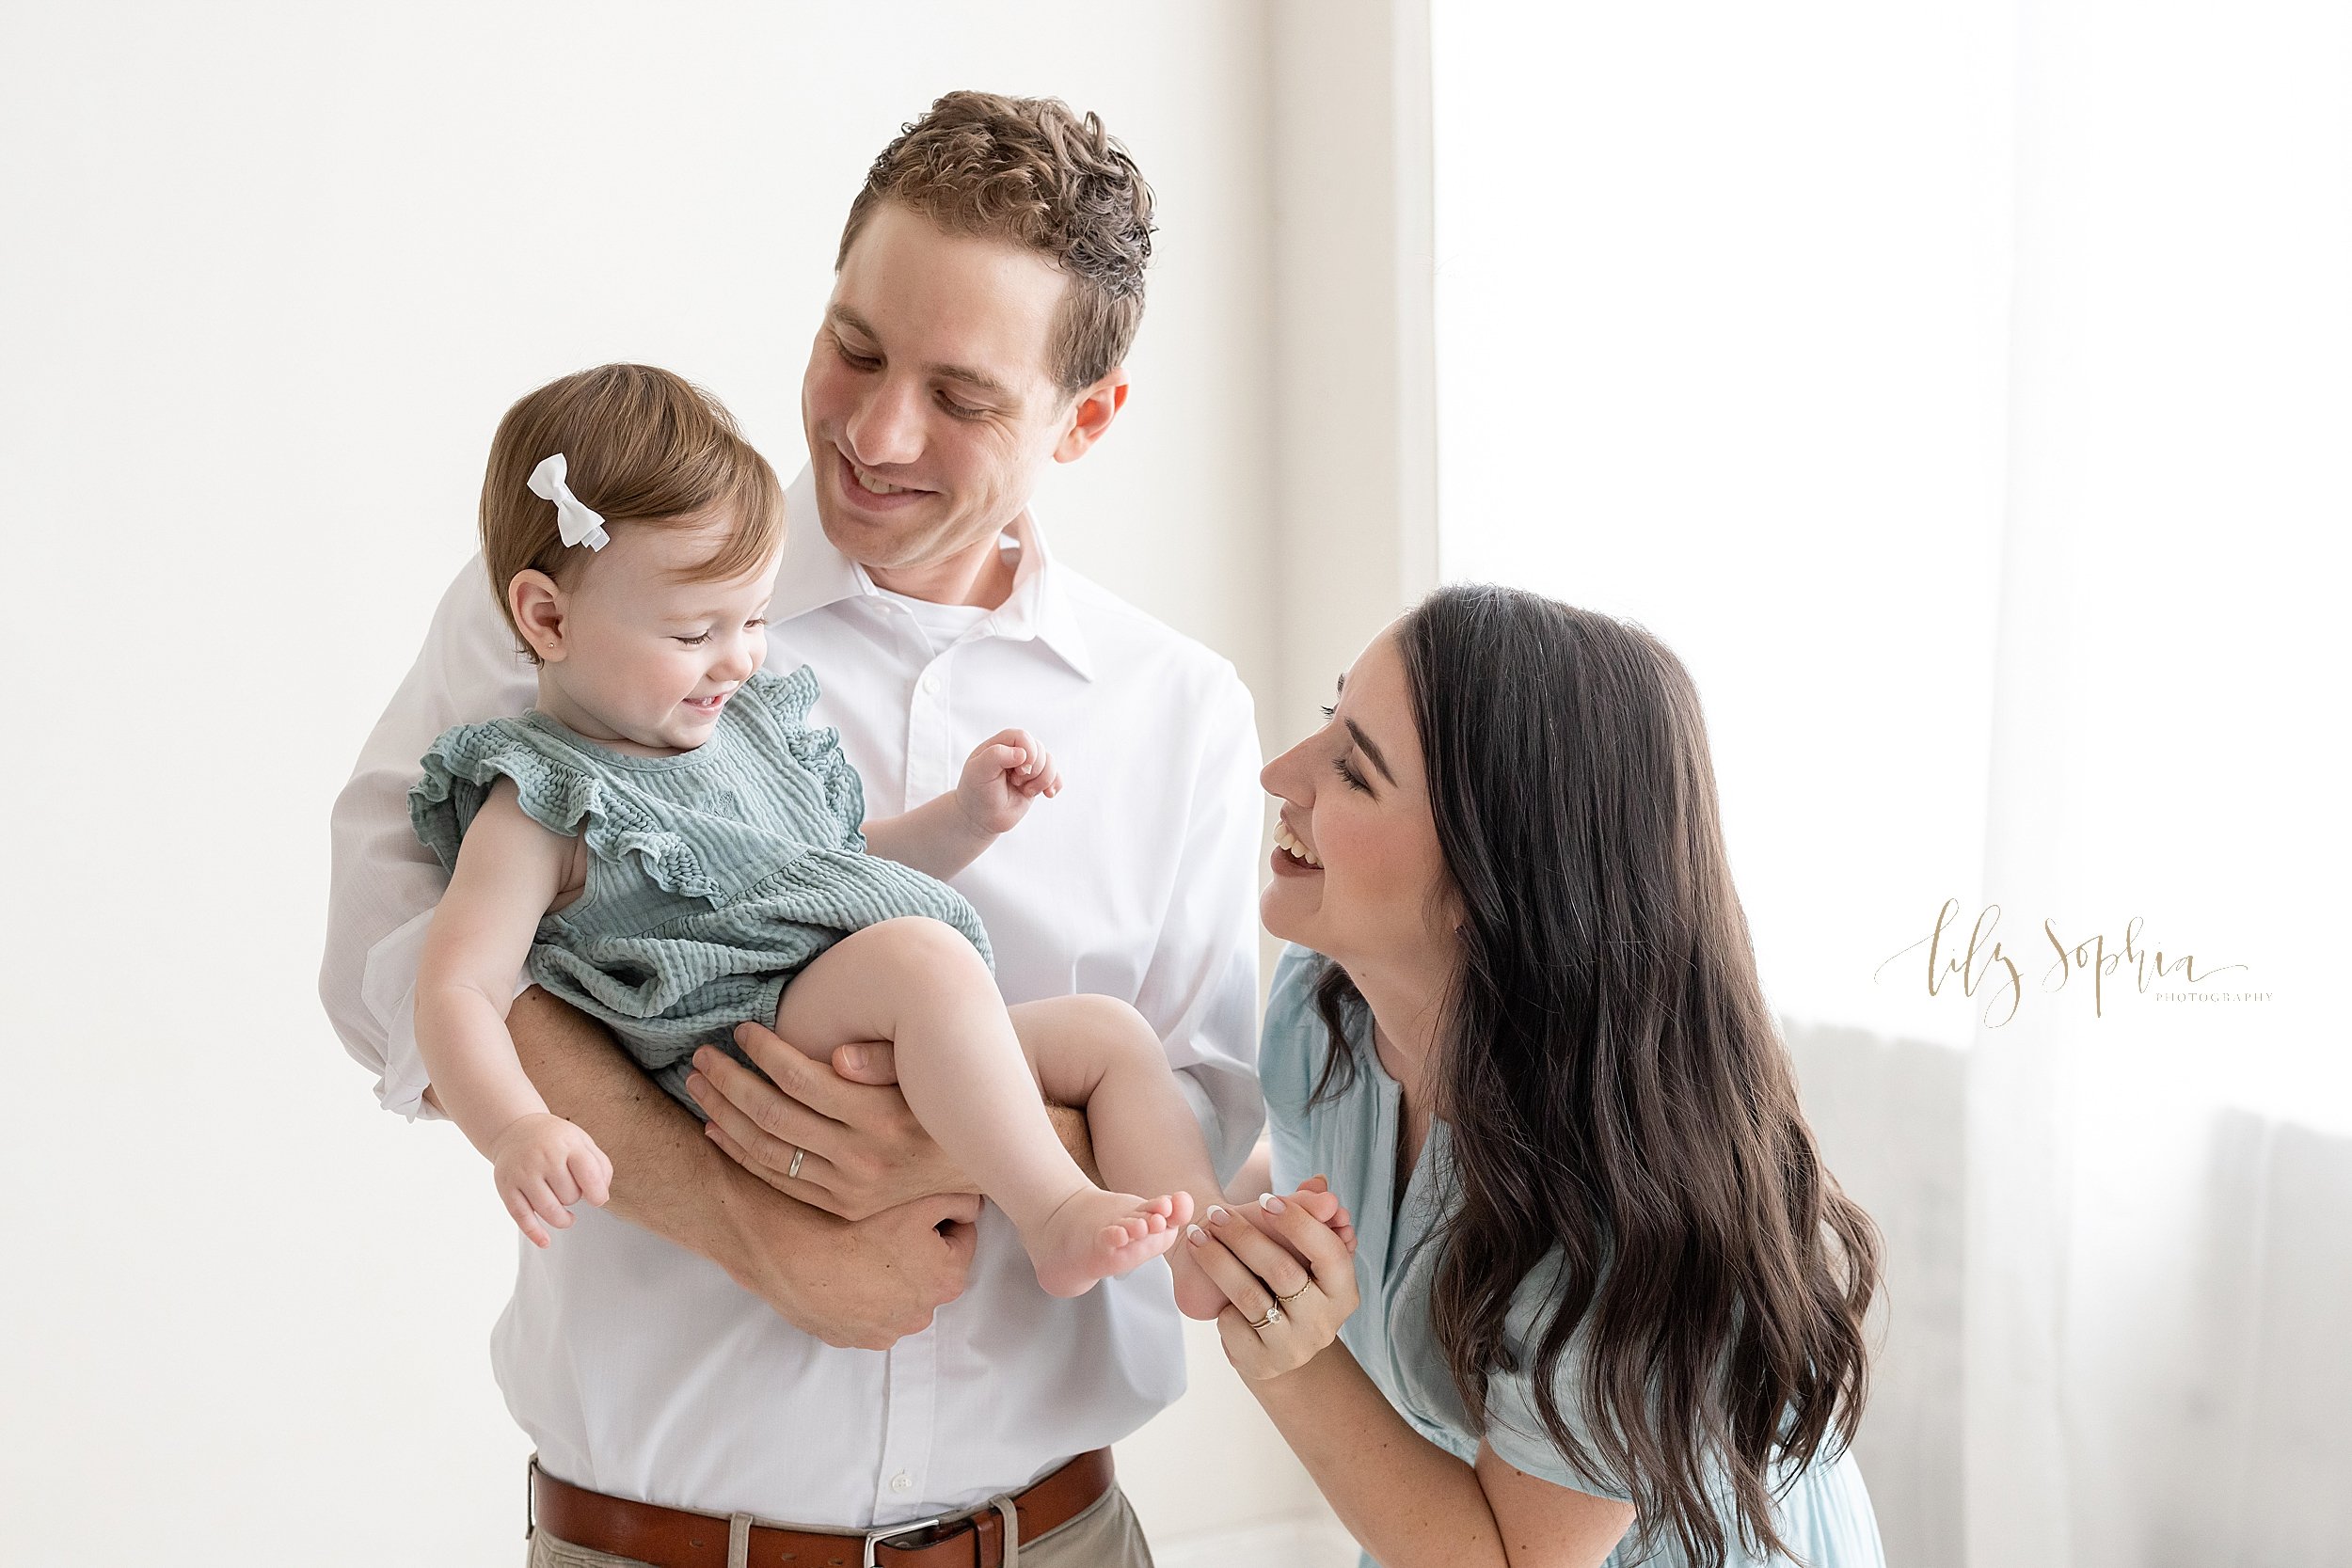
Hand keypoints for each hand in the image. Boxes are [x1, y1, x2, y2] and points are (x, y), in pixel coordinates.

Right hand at [488, 1111, 612, 1247]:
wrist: (515, 1130)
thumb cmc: (555, 1140)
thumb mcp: (582, 1142)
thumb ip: (600, 1166)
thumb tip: (601, 1196)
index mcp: (567, 1145)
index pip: (588, 1174)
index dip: (597, 1193)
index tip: (597, 1199)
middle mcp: (543, 1158)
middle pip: (569, 1196)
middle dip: (574, 1198)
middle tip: (568, 1188)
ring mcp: (524, 1174)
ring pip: (549, 1210)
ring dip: (562, 1219)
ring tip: (567, 1217)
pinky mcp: (507, 1188)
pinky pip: (522, 1217)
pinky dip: (535, 1233)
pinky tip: (546, 1241)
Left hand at [687, 1020, 972, 1220]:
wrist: (985, 1158)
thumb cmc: (948, 1097)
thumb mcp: (926, 1071)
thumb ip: (883, 1059)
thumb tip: (838, 1055)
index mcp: (881, 1115)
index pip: (802, 1078)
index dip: (764, 1051)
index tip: (742, 1029)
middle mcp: (863, 1156)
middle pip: (774, 1114)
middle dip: (730, 1081)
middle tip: (702, 1055)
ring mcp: (851, 1187)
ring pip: (769, 1150)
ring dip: (726, 1115)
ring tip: (700, 1084)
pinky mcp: (845, 1207)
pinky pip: (781, 1181)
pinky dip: (743, 1155)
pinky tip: (717, 1129)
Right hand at [726, 1183, 983, 1349]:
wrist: (795, 1257)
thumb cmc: (859, 1227)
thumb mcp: (920, 1199)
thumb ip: (959, 1199)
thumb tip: (972, 1205)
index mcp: (948, 1280)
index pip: (961, 1237)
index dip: (940, 1215)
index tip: (916, 1205)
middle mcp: (923, 1315)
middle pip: (931, 1268)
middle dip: (918, 1247)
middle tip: (887, 1224)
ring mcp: (886, 1332)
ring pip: (900, 1294)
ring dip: (891, 1275)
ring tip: (862, 1249)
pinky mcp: (853, 1339)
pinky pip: (868, 1311)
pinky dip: (863, 1294)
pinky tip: (845, 1272)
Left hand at [955, 728, 1060, 837]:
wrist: (981, 818)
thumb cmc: (976, 792)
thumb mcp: (978, 771)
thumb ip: (996, 755)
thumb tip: (1022, 753)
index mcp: (999, 745)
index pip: (1022, 736)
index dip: (1027, 751)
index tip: (1018, 770)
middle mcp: (1015, 753)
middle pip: (1039, 749)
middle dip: (1033, 769)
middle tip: (1015, 782)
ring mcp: (1027, 767)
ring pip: (1050, 762)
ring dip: (1043, 779)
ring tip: (1026, 791)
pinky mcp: (1036, 782)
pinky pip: (1056, 776)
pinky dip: (1055, 784)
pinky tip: (1048, 794)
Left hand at [1186, 1184, 1360, 1380]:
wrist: (1259, 1329)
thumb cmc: (1279, 1273)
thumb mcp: (1293, 1243)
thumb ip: (1308, 1210)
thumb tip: (1321, 1185)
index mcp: (1344, 1291)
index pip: (1330, 1252)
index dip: (1299, 1223)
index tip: (1265, 1200)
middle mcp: (1325, 1323)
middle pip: (1283, 1271)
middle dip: (1244, 1236)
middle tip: (1215, 1214)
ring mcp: (1294, 1348)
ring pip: (1250, 1296)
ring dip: (1218, 1261)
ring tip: (1196, 1237)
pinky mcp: (1262, 1364)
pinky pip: (1233, 1325)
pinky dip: (1221, 1306)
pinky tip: (1217, 1295)